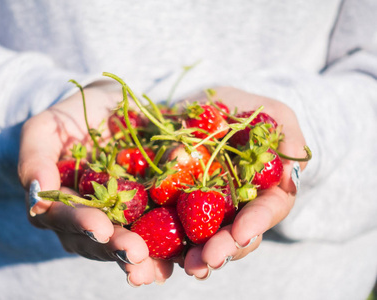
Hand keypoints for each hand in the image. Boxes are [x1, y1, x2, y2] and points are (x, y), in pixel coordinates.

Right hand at [17, 86, 173, 285]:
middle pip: (98, 239)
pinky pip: (154, 233)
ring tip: (155, 267)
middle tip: (135, 253)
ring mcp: (116, 218)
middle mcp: (86, 219)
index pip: (66, 218)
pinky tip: (176, 258)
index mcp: (59, 204)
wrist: (106, 107)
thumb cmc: (71, 119)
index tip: (101, 228)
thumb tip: (36, 195)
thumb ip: (34, 160)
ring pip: (124, 243)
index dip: (82, 224)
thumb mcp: (45, 130)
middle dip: (116, 247)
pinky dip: (164, 247)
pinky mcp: (144, 212)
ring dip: (140, 257)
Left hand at [183, 86, 308, 278]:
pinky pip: (173, 223)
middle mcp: (237, 208)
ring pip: (205, 238)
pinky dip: (165, 240)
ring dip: (195, 255)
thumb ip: (289, 141)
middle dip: (222, 249)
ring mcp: (207, 209)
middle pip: (234, 236)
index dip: (255, 224)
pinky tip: (156, 251)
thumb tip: (291, 177)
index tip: (241, 234)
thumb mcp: (276, 116)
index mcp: (264, 192)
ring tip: (185, 265)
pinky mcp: (179, 204)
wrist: (212, 109)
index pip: (265, 212)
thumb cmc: (249, 112)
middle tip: (206, 261)